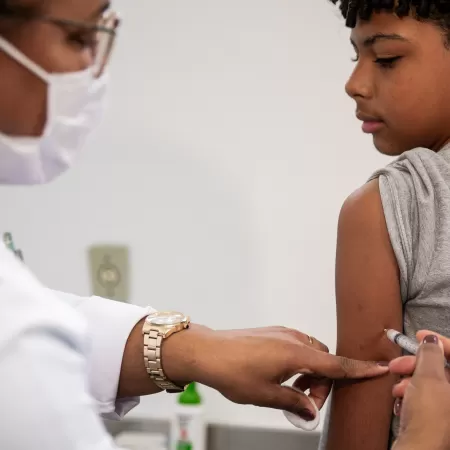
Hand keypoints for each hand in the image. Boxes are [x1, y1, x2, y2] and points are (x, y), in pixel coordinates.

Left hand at [163, 324, 387, 419]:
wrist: (208, 351)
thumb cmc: (233, 371)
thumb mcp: (266, 395)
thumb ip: (294, 402)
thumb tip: (309, 410)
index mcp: (296, 353)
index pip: (336, 364)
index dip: (360, 369)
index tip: (379, 367)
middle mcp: (293, 338)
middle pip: (324, 361)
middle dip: (323, 383)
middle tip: (306, 403)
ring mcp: (282, 333)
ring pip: (311, 353)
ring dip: (310, 372)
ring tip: (292, 391)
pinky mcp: (273, 332)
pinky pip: (297, 346)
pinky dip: (299, 362)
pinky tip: (282, 375)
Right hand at [389, 333, 449, 449]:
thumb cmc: (428, 416)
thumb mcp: (427, 377)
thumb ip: (431, 353)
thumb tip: (431, 339)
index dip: (438, 342)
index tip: (418, 336)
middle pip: (441, 369)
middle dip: (416, 365)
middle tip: (398, 365)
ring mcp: (448, 411)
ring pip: (431, 384)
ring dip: (410, 382)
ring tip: (397, 389)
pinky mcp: (438, 422)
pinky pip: (426, 400)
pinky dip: (412, 396)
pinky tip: (401, 401)